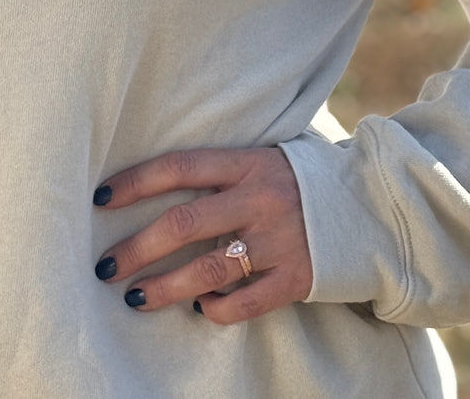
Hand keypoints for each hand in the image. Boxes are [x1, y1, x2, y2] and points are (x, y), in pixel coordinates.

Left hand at [92, 147, 312, 323]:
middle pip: (184, 224)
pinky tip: (198, 308)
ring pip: (208, 270)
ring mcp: (278, 241)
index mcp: (247, 164)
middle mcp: (259, 200)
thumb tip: (150, 189)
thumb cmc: (296, 182)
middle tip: (106, 267)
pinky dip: (216, 309)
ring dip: (164, 287)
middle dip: (136, 248)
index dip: (135, 182)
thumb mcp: (260, 161)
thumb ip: (218, 172)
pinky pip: (245, 303)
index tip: (101, 199)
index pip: (179, 167)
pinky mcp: (296, 279)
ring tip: (136, 297)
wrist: (368, 206)